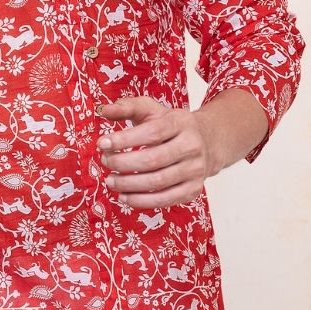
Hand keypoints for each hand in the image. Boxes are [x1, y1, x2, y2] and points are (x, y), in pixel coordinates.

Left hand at [95, 95, 210, 207]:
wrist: (208, 142)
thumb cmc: (171, 126)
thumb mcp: (152, 110)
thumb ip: (127, 107)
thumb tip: (103, 110)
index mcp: (181, 123)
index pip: (152, 133)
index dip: (124, 140)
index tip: (102, 143)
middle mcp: (192, 146)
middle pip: (153, 159)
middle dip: (123, 163)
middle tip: (105, 161)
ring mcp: (195, 170)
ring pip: (158, 181)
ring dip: (128, 184)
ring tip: (110, 180)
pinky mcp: (193, 190)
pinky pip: (165, 199)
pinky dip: (141, 201)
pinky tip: (124, 196)